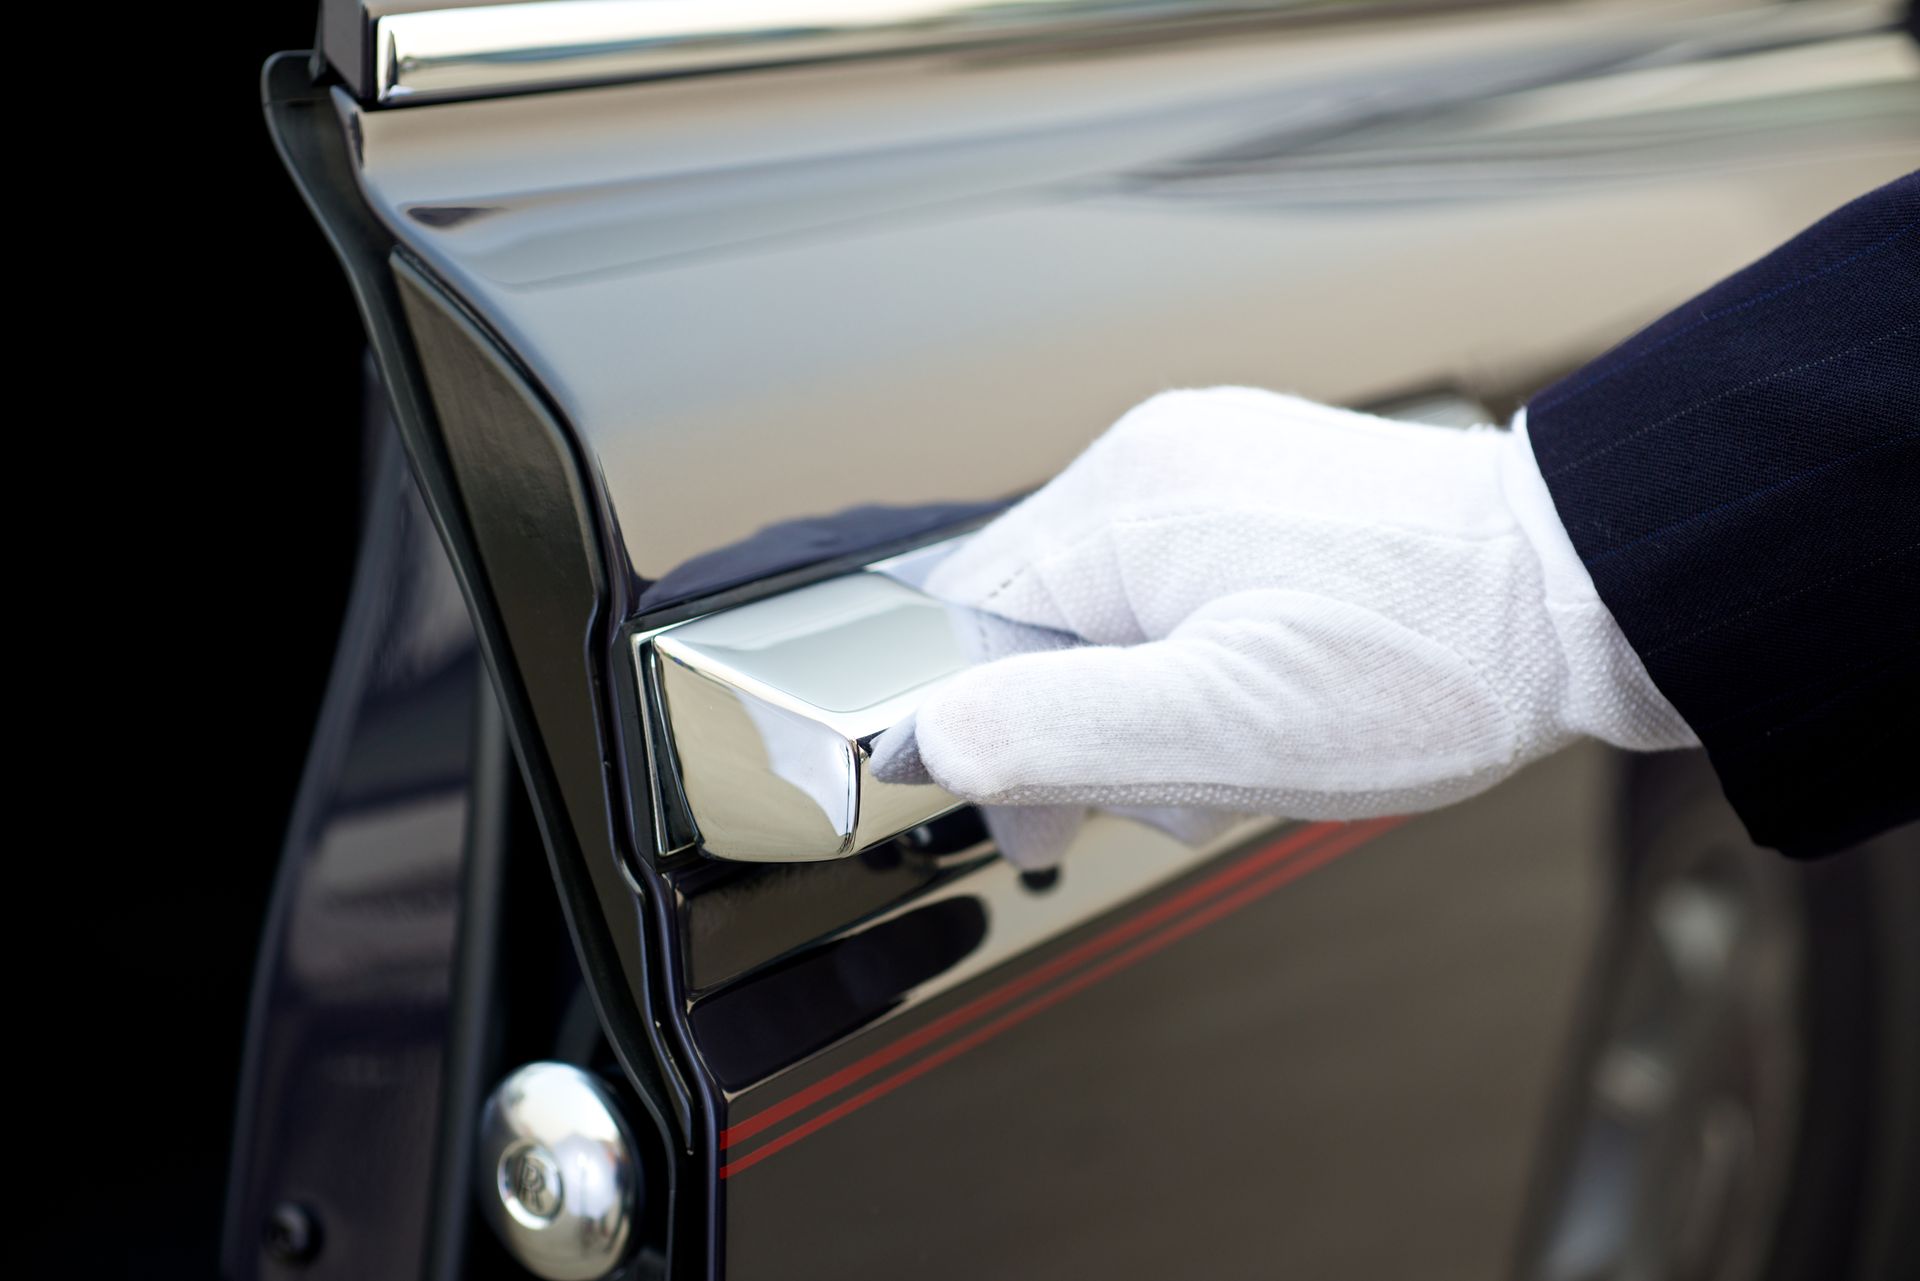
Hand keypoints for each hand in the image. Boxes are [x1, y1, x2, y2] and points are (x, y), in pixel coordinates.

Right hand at [873, 388, 1694, 865]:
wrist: (1588, 593)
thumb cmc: (1430, 662)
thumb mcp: (1224, 728)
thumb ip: (1056, 729)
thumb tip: (925, 737)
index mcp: (1121, 506)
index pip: (966, 624)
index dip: (987, 734)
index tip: (1047, 818)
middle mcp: (1154, 458)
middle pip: (1036, 619)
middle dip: (1084, 727)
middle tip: (1174, 789)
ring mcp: (1214, 461)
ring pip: (1107, 608)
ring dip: (1148, 702)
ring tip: (1246, 747)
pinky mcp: (1263, 484)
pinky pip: (1174, 583)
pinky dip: (1195, 658)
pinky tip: (1268, 692)